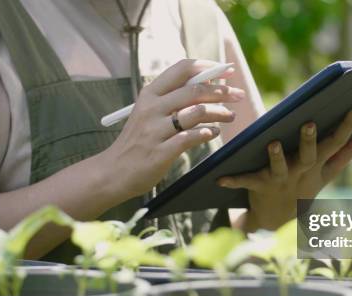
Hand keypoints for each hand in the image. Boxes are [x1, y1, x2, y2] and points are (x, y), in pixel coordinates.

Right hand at [101, 59, 244, 201]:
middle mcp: (151, 108)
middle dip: (222, 91)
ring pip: (197, 112)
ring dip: (220, 112)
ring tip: (230, 116)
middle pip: (194, 90)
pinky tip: (213, 133)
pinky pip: (191, 137)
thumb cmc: (138, 141)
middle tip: (238, 96)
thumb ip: (173, 99)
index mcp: (149, 94)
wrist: (114, 172)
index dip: (208, 67)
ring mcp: (155, 130)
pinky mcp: (161, 152)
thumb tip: (207, 84)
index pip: (182, 69)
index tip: (226, 72)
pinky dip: (207, 133)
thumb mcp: (149, 113)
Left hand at [219, 106, 351, 230]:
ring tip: (273, 143)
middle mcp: (301, 173)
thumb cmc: (301, 190)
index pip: (336, 143)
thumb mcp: (324, 177)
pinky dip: (233, 180)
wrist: (277, 222)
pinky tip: (219, 178)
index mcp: (317, 166)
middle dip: (310, 141)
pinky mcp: (259, 187)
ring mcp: (280, 181)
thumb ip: (341, 159)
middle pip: (309, 156)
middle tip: (310, 123)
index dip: (348, 126)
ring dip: (276, 157)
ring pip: (279, 168)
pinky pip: (246, 182)